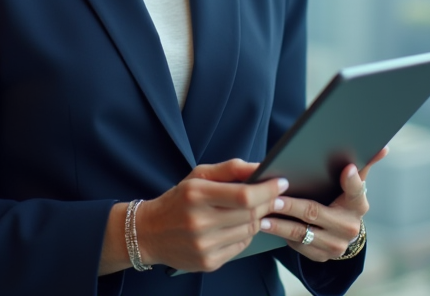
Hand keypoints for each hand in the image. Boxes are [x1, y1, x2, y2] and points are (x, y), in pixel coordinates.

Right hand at [135, 159, 289, 272]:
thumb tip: (261, 166)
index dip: (268, 190)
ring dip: (258, 218)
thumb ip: (230, 168)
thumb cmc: (178, 200)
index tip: (281, 182)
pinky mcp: (208, 262)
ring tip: (252, 209)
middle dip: (267, 202)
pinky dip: (245, 234)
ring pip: (249, 230)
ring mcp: (204, 245)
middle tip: (274, 195)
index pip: (244, 195)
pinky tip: (235, 226)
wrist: (148, 233)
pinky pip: (241, 246)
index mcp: (196, 195)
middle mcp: (199, 222)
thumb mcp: (198, 176)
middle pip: (251, 214)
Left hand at [258, 146, 386, 261]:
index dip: (352, 180)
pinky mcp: (320, 256)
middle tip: (274, 197)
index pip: (356, 190)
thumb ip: (363, 165)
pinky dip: (280, 235)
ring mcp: (335, 245)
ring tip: (262, 213)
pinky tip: (265, 226)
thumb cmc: (343, 200)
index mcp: (358, 204)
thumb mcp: (353, 185)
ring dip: (279, 224)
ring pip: (301, 233)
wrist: (343, 234)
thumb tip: (384, 147)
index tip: (347, 168)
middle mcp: (349, 227)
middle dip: (292, 206)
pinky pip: (296, 246)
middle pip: (315, 213)